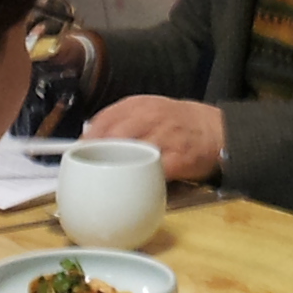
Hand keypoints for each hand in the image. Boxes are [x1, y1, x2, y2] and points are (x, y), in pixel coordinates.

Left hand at [84, 94, 225, 182]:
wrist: (217, 130)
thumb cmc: (176, 123)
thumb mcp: (149, 111)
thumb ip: (122, 121)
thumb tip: (88, 141)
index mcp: (140, 105)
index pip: (105, 118)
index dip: (87, 138)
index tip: (76, 154)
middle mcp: (152, 116)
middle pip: (115, 135)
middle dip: (97, 154)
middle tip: (87, 171)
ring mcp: (167, 136)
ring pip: (133, 152)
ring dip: (116, 168)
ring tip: (105, 182)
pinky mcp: (181, 157)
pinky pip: (156, 171)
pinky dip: (142, 180)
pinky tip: (135, 187)